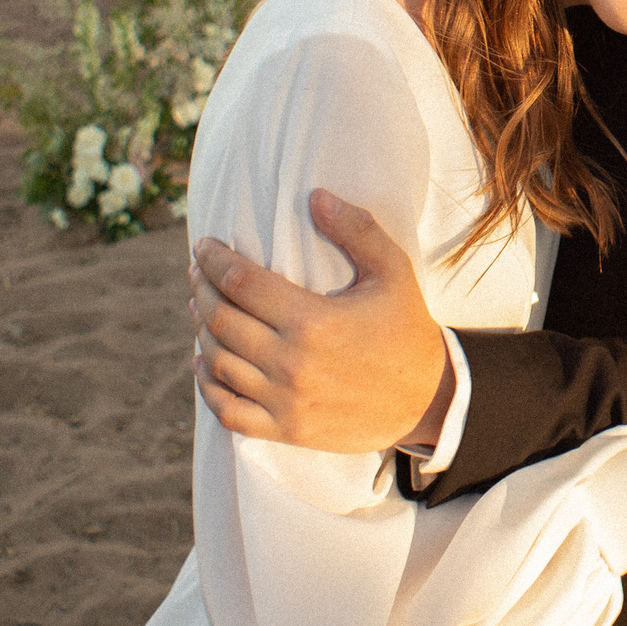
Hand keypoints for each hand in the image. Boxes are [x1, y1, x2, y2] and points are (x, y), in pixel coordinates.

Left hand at [187, 189, 451, 454]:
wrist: (429, 400)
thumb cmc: (408, 330)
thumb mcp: (393, 272)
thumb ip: (357, 230)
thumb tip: (315, 196)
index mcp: (314, 321)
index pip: (241, 283)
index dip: (214, 260)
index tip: (204, 246)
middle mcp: (292, 363)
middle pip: (221, 319)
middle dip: (201, 288)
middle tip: (197, 272)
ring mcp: (286, 401)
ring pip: (219, 362)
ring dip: (200, 330)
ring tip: (199, 307)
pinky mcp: (287, 429)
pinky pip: (229, 411)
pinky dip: (207, 386)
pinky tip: (203, 362)